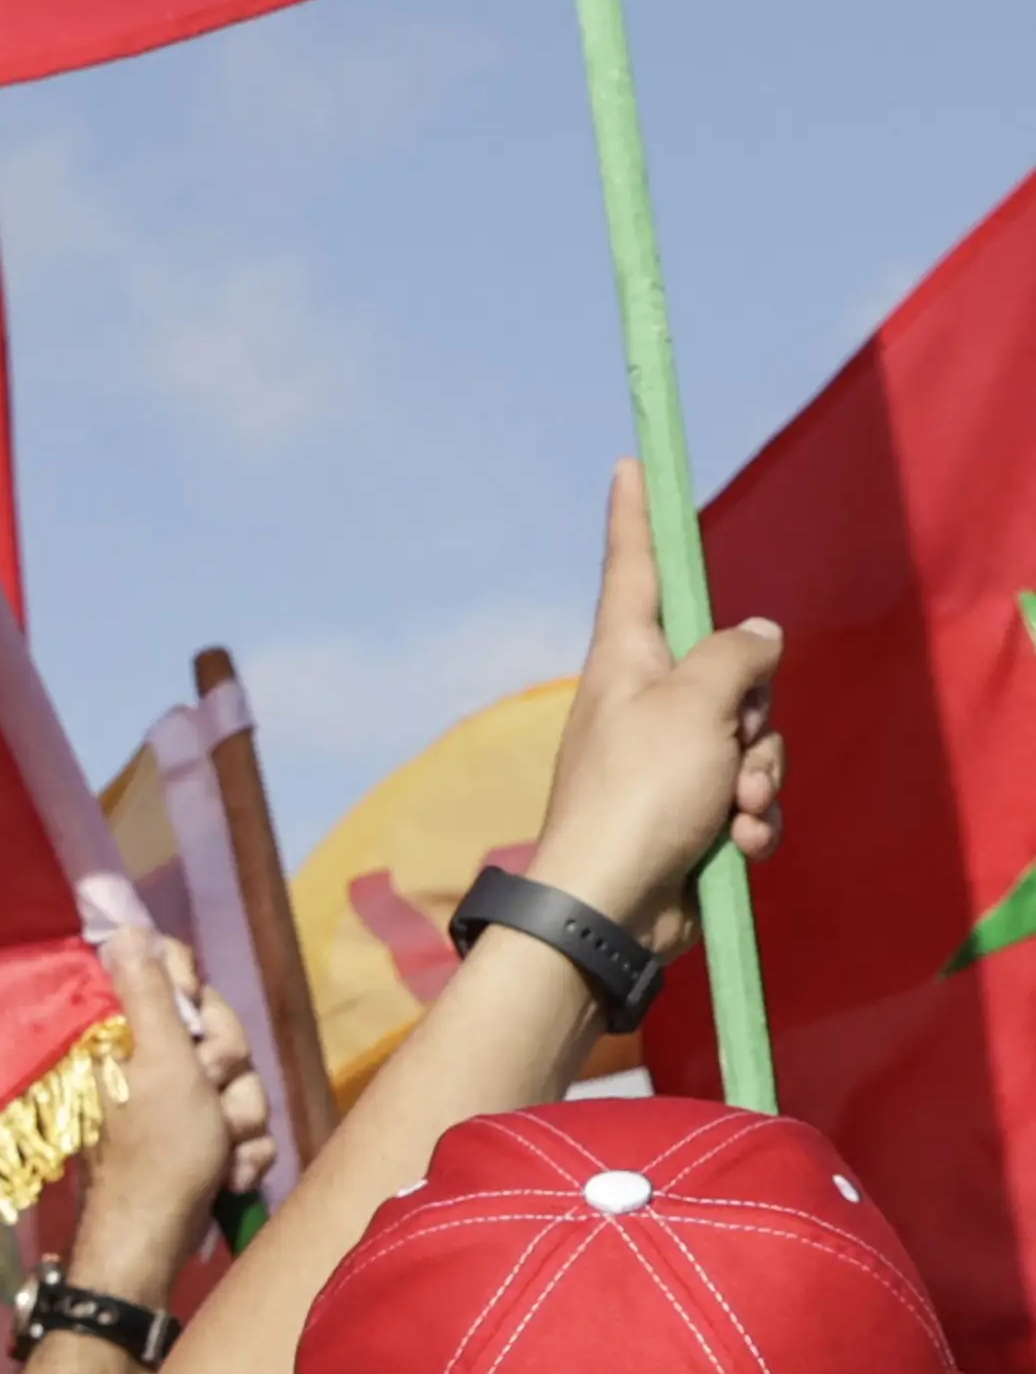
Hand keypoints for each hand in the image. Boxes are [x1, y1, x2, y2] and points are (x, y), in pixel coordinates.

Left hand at [73, 922, 262, 1285]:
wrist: (157, 1237)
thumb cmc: (156, 1148)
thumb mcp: (158, 1060)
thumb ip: (148, 994)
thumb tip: (122, 928)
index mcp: (128, 1032)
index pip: (176, 973)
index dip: (199, 998)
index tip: (195, 1026)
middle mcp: (150, 1059)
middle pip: (220, 1029)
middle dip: (229, 1071)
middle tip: (208, 1096)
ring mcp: (177, 1099)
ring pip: (241, 1080)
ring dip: (239, 1119)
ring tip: (216, 1148)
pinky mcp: (198, 1135)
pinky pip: (244, 1124)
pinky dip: (241, 1152)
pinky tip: (225, 1173)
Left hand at [527, 461, 789, 941]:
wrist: (612, 906)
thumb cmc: (639, 793)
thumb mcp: (696, 706)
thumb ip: (735, 658)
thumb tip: (755, 635)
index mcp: (625, 663)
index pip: (636, 572)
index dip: (636, 519)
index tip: (627, 467)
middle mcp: (644, 703)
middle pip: (734, 673)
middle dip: (757, 718)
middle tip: (734, 752)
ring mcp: (668, 759)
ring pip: (755, 741)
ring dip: (759, 778)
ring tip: (730, 811)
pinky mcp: (690, 813)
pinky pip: (750, 798)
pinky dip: (752, 823)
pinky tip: (733, 848)